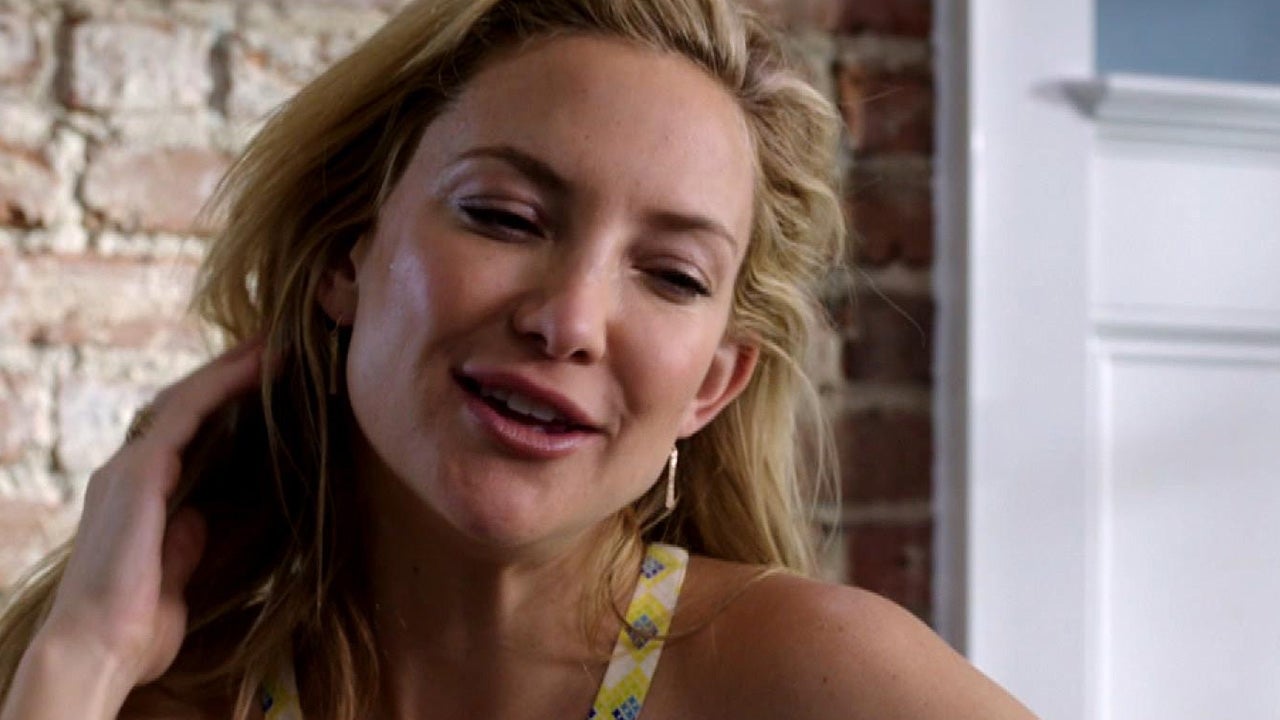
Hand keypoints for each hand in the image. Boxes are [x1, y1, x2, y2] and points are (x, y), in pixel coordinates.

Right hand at [6, 339, 263, 716]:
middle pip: (185, 406)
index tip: (267, 381)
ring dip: (231, 369)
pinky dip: (222, 386)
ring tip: (274, 344)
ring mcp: (129, 468)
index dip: (225, 403)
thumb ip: (187, 539)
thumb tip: (202, 518)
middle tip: (275, 346)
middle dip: (229, 375)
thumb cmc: (139, 625)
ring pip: (186, 399)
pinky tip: (255, 369)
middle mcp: (129, 471)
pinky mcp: (138, 473)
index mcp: (139, 495)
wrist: (99, 650)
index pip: (186, 433)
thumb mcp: (176, 571)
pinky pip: (186, 414)